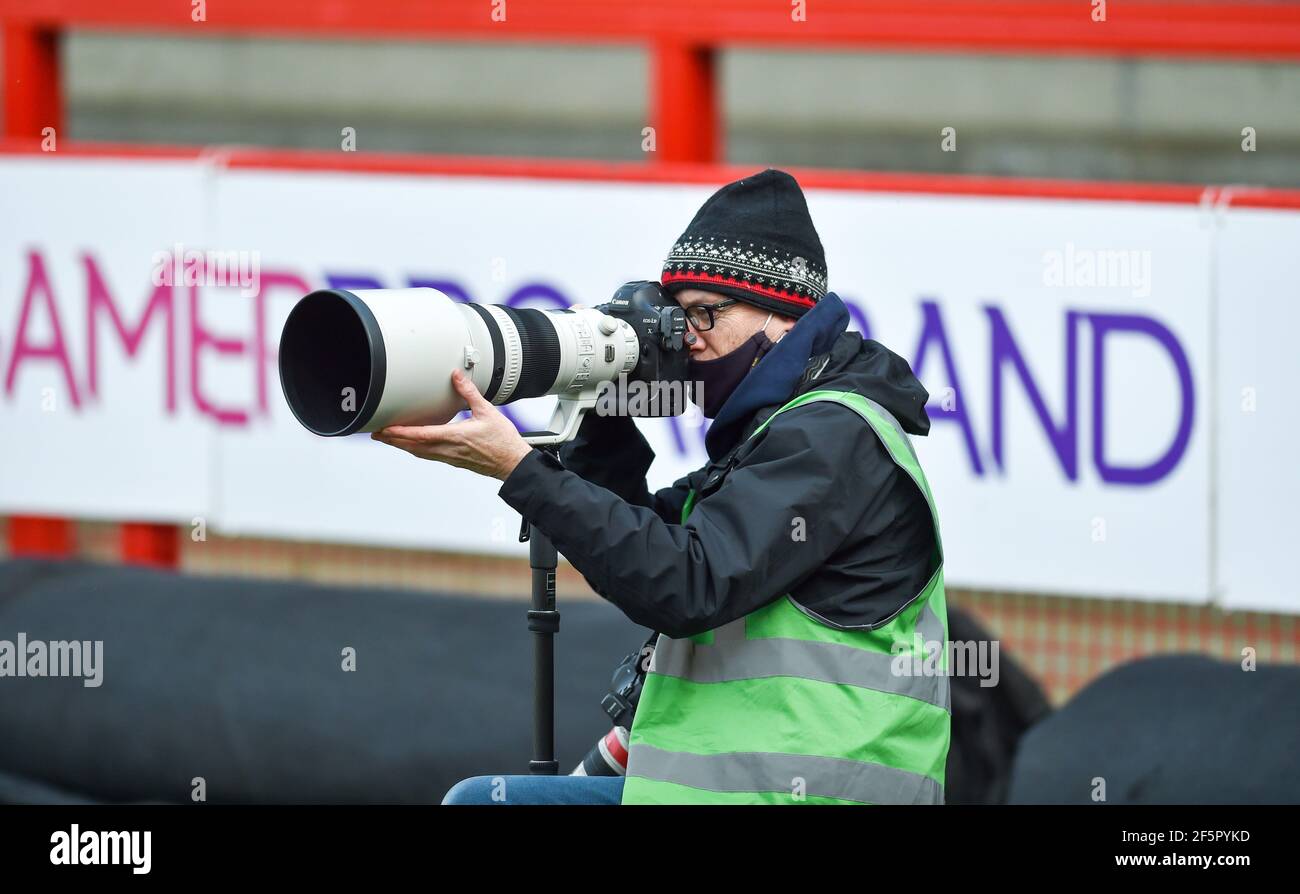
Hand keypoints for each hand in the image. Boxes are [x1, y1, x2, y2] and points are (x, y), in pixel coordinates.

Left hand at [371, 368, 533, 480]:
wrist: (512, 463)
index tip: (386, 428)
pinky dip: (415, 449)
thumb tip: (457, 377)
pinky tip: (412, 445)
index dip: (401, 432)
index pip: (421, 435)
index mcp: (455, 437)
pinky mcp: (452, 461)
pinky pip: (428, 455)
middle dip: (393, 440)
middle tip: (377, 433)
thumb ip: (469, 392)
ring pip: (418, 452)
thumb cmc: (503, 442)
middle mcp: (448, 450)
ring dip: (401, 445)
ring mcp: (449, 457)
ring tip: (388, 438)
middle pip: (413, 446)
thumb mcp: (487, 411)